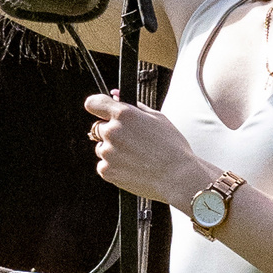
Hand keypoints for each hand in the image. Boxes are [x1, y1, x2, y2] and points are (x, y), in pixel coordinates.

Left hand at [83, 92, 207, 206]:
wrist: (179, 178)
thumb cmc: (173, 147)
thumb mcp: (159, 119)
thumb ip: (134, 106)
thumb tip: (116, 95)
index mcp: (124, 114)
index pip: (94, 103)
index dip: (97, 106)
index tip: (101, 112)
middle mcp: (112, 131)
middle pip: (99, 128)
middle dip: (112, 133)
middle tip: (133, 142)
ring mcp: (107, 152)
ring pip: (102, 148)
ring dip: (114, 151)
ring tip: (137, 158)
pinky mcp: (106, 170)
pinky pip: (104, 165)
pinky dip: (115, 167)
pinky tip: (134, 168)